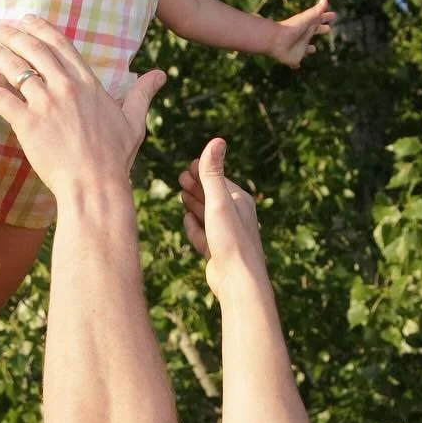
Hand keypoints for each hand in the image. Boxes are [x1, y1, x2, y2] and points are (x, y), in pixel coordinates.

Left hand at [0, 17, 166, 196]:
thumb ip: (142, 93)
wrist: (95, 185)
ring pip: (15, 69)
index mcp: (88, 83)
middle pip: (34, 50)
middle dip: (13, 35)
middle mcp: (66, 87)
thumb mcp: (133, 121)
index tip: (26, 20)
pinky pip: (2, 101)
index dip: (40, 29)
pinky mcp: (29, 124)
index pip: (61, 45)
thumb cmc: (114, 158)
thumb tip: (159, 74)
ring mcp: (46, 104)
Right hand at [178, 139, 267, 298]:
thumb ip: (213, 173)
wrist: (238, 281)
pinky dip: (195, 226)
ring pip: (208, 214)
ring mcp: (227, 235)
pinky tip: (187, 221)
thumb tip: (217, 141)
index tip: (189, 165)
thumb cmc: (231, 239)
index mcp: (240, 201)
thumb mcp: (218, 201)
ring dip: (195, 204)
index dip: (204, 171)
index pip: (220, 180)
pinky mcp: (218, 252)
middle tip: (181, 178)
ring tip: (182, 194)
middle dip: (197, 186)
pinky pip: (204, 234)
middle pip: (213, 196)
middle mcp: (236, 216)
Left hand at [270, 0, 336, 67]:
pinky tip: (297, 66)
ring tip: (313, 49)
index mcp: (308, 27)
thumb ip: (317, 10)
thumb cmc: (291, 28)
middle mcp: (304, 37)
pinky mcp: (294, 59)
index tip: (334, 15)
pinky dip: (296, 64)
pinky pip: (296, 63)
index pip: (320, 20)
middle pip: (314, 32)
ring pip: (305, 49)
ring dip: (308, 49)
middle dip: (321, 30)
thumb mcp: (306, 18)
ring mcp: (299, 48)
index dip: (326, 17)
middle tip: (328, 29)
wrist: (275, 40)